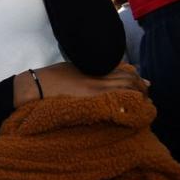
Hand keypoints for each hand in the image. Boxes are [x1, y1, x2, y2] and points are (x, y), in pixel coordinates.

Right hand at [14, 62, 147, 105]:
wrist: (34, 87)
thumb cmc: (51, 77)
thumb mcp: (73, 67)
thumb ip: (92, 69)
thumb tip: (111, 71)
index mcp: (94, 69)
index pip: (125, 71)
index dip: (137, 78)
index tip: (143, 84)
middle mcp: (97, 79)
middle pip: (129, 81)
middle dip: (141, 89)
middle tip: (145, 96)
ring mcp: (95, 93)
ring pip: (126, 93)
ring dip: (137, 99)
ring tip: (141, 105)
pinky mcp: (90, 105)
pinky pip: (115, 105)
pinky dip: (126, 108)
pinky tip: (129, 112)